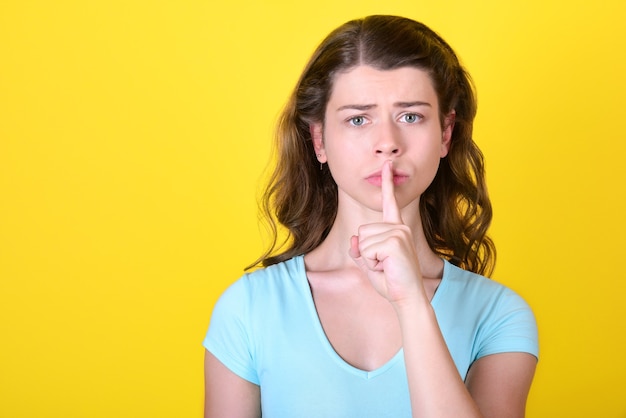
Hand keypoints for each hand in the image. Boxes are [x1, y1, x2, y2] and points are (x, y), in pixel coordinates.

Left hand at [349, 160, 423, 304]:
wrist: (407, 298)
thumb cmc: (391, 282)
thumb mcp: (369, 264)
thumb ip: (360, 250)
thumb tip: (356, 239)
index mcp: (396, 228)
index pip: (390, 202)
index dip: (387, 183)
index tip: (387, 165)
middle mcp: (399, 227)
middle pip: (362, 231)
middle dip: (365, 253)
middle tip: (384, 265)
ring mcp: (399, 232)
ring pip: (363, 241)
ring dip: (369, 259)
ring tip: (386, 267)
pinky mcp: (395, 241)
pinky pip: (366, 250)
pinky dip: (371, 264)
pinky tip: (387, 268)